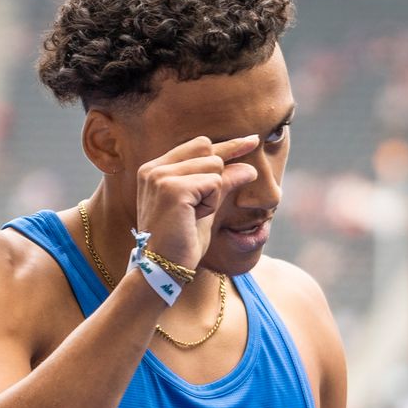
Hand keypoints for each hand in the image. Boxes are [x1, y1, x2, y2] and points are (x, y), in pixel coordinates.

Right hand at [132, 134, 260, 268]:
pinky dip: (211, 202)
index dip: (229, 146)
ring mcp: (161, 176)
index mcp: (156, 169)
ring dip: (213, 194)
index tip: (253, 140)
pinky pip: (214, 183)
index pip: (200, 145)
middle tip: (198, 209)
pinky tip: (194, 217)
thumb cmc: (182, 241)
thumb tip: (250, 168)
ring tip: (193, 215)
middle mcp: (154, 168)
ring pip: (214, 166)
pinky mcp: (173, 188)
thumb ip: (221, 184)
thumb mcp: (206, 207)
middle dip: (216, 179)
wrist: (163, 267)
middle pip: (210, 151)